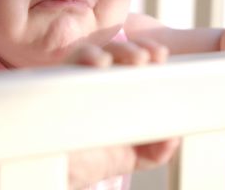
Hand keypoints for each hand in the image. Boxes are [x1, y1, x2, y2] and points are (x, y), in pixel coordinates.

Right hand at [65, 39, 178, 187]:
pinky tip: (100, 62)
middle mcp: (92, 83)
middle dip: (138, 49)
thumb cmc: (85, 161)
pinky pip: (67, 64)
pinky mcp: (52, 84)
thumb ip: (154, 150)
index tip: (161, 56)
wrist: (52, 174)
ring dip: (119, 51)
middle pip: (116, 54)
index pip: (131, 64)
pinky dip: (84, 57)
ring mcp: (73, 81)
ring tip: (138, 58)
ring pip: (95, 53)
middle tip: (154, 56)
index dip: (147, 54)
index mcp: (112, 93)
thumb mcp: (128, 157)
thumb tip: (173, 138)